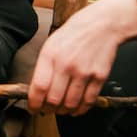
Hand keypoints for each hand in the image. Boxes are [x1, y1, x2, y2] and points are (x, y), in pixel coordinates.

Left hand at [29, 0, 136, 115]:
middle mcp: (66, 65)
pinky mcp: (99, 77)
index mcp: (50, 55)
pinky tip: (76, 108)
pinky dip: (81, 109)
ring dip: (64, 111)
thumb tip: (37, 91)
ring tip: (62, 109)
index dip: (34, 103)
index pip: (39, 87)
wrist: (103, 24)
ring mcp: (84, 72)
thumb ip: (44, 67)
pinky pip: (88, 101)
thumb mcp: (51, 44)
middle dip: (48, 109)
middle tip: (47, 109)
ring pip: (70, 104)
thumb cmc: (75, 34)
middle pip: (54, 100)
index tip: (33, 108)